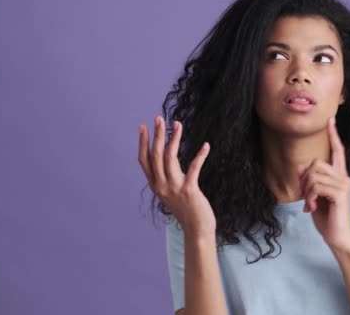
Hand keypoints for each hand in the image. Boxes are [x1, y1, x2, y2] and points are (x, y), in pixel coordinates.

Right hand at [138, 115, 214, 237]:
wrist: (196, 229)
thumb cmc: (186, 210)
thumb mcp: (171, 193)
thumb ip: (167, 178)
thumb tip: (167, 160)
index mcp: (155, 185)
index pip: (144, 161)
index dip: (143, 143)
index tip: (143, 128)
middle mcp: (161, 186)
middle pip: (156, 155)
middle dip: (157, 135)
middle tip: (159, 119)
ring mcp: (174, 188)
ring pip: (170, 158)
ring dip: (174, 139)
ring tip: (178, 124)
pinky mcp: (189, 190)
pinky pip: (193, 168)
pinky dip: (200, 155)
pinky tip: (206, 145)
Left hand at [299, 117, 349, 252]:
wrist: (337, 238)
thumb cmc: (327, 218)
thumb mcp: (313, 197)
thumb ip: (308, 181)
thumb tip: (300, 167)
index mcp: (339, 176)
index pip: (338, 150)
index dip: (333, 135)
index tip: (330, 119)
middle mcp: (344, 177)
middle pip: (317, 163)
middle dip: (305, 180)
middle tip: (307, 198)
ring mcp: (343, 185)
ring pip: (314, 175)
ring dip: (307, 191)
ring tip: (311, 204)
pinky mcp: (340, 194)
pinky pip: (317, 186)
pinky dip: (310, 197)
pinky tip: (313, 207)